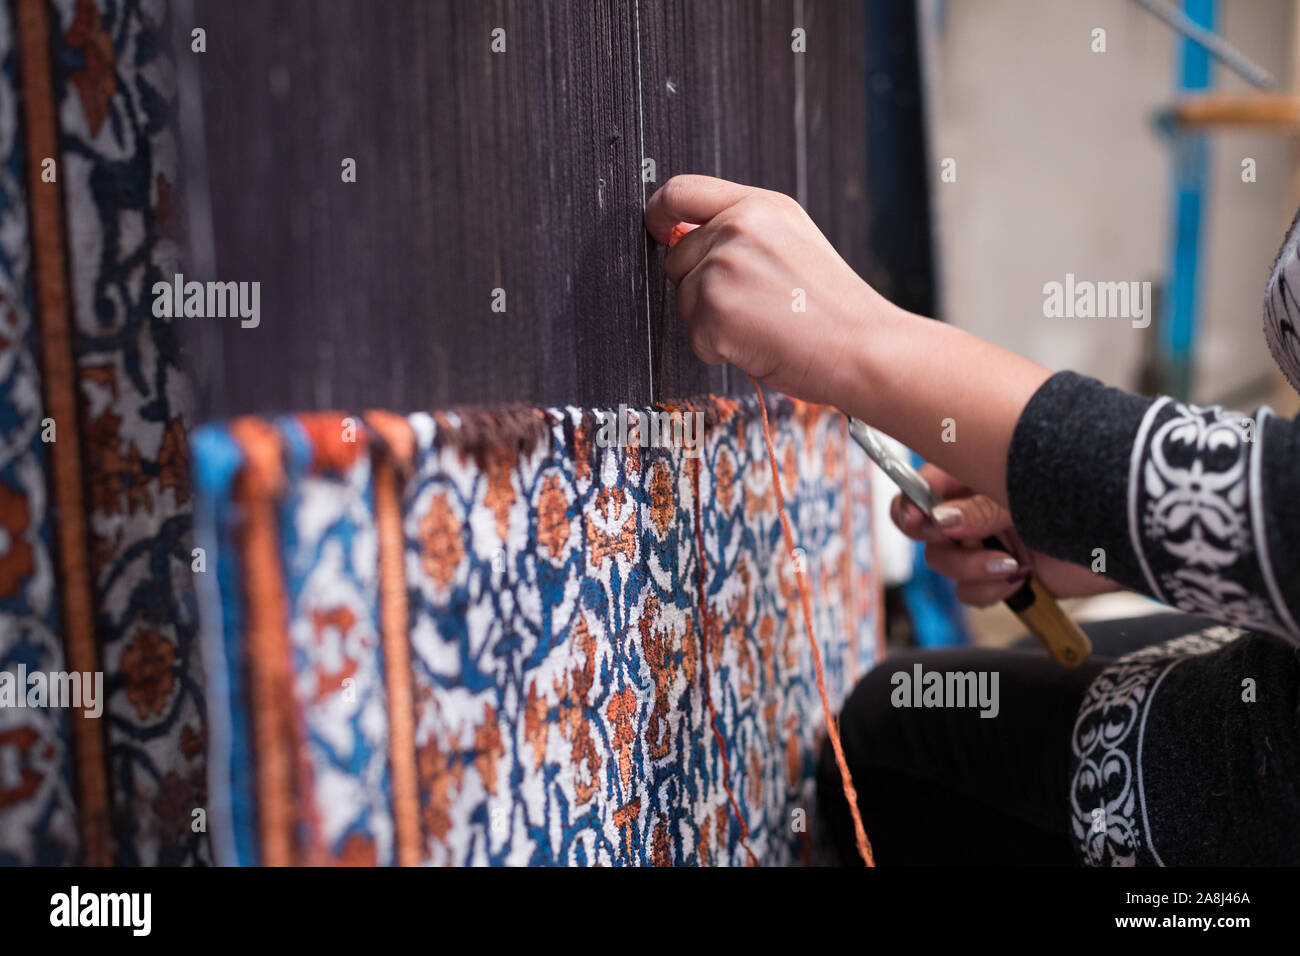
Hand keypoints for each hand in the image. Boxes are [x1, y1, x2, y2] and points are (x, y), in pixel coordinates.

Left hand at [644, 174, 890, 407]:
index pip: (681, 191)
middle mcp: (737, 227)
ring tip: (763, 325)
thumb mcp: (790, 243)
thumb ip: (739, 232)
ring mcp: (722, 266)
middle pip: (676, 258)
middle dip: (700, 288)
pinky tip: (760, 344)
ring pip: (683, 301)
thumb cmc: (832, 308)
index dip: (659, 211)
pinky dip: (720, 350)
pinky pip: (695, 337)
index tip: (656, 228)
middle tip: (754, 306)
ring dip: (712, 322)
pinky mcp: (713, 308)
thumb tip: (679, 238)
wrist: (862, 347)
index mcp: (760, 206)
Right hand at [892, 464, 1119, 606]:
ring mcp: (992, 542)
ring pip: (946, 564)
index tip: (917, 519)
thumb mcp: (1024, 495)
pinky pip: (972, 592)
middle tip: (959, 542)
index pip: (923, 487)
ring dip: (972, 569)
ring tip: (1009, 566)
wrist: (1135, 537)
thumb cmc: (1087, 494)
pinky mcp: (1007, 576)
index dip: (911, 505)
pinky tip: (1021, 580)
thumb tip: (937, 519)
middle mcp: (978, 509)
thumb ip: (977, 509)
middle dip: (946, 544)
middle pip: (926, 532)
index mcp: (978, 475)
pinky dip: (990, 590)